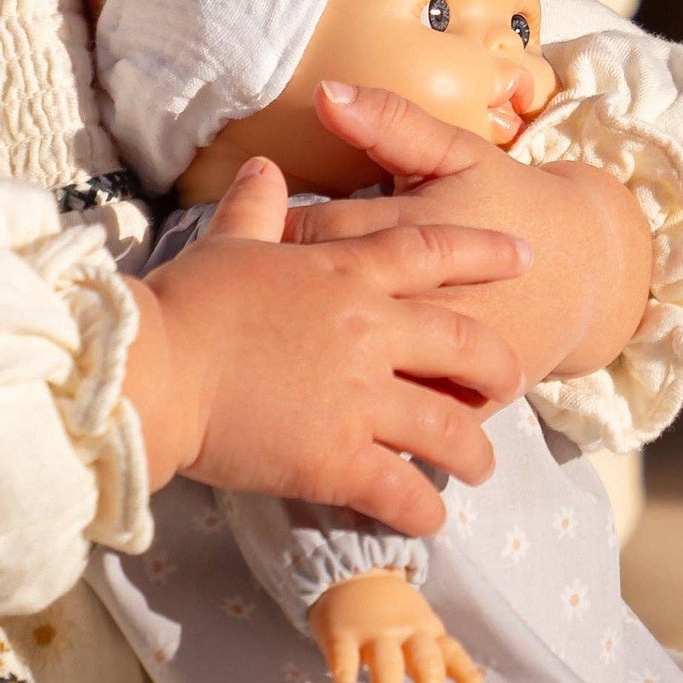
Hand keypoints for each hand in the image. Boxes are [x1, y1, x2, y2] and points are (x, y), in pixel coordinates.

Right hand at [121, 156, 528, 533]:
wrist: (157, 368)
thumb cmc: (187, 302)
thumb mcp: (227, 243)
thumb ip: (257, 205)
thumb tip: (265, 166)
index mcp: (345, 273)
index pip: (432, 252)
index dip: (484, 252)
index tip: (525, 254)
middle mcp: (368, 331)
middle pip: (466, 343)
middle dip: (500, 366)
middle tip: (513, 379)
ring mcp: (360, 398)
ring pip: (451, 429)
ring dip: (475, 452)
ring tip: (479, 465)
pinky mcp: (339, 459)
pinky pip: (405, 491)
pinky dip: (425, 509)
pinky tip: (429, 516)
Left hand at [284, 84, 652, 385]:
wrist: (585, 270)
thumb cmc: (506, 199)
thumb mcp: (457, 152)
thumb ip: (390, 121)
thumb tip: (324, 92)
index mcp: (418, 228)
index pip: (318, 230)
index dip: (271, 233)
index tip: (244, 236)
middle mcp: (429, 298)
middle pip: (330, 303)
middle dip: (283, 303)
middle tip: (250, 301)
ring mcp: (449, 358)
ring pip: (362, 370)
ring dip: (316, 364)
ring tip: (280, 353)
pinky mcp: (466, 401)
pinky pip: (404, 421)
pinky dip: (364, 416)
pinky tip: (325, 409)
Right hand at [308, 569, 482, 682]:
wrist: (352, 573)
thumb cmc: (393, 615)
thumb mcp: (422, 630)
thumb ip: (446, 659)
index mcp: (425, 632)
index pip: (449, 651)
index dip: (462, 667)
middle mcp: (402, 632)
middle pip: (421, 655)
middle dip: (429, 677)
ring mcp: (371, 633)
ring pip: (384, 658)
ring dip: (386, 680)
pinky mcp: (340, 634)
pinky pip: (341, 652)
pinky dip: (343, 667)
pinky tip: (344, 681)